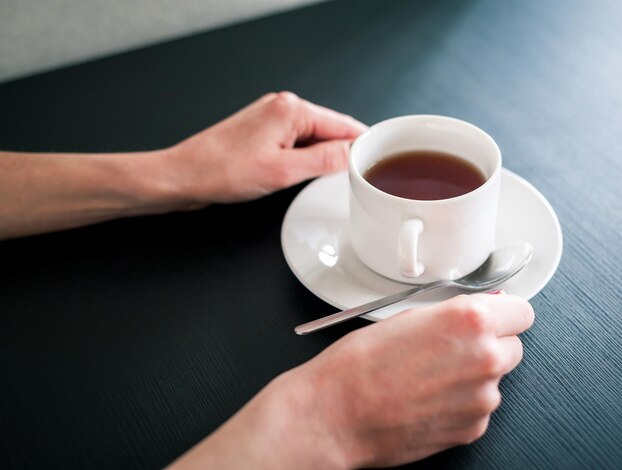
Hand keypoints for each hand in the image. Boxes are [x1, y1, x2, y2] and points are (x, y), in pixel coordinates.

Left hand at [163, 91, 366, 205]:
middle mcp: (282, 107)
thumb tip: (353, 153)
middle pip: (330, 129)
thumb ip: (324, 160)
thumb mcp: (283, 171)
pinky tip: (308, 173)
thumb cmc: (222, 171)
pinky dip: (306, 156)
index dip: (363, 144)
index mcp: (290, 110)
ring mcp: (270, 119)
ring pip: (313, 137)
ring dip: (325, 156)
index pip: (343, 125)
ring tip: (335, 178)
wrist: (184, 176)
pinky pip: (296, 142)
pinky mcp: (262, 133)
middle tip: (359, 177)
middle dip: (344, 152)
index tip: (379, 161)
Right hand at [170, 293, 533, 468]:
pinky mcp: (472, 429)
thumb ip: (453, 313)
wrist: (337, 414)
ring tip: (428, 375)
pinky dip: (460, 401)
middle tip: (451, 346)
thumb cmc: (359, 363)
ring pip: (494, 378)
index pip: (521, 311)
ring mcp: (482, 399)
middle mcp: (484, 359)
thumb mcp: (406, 317)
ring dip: (473, 374)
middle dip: (488, 343)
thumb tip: (480, 312)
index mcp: (470, 322)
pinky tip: (426, 397)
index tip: (494, 316)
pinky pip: (479, 407)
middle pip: (513, 346)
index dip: (504, 313)